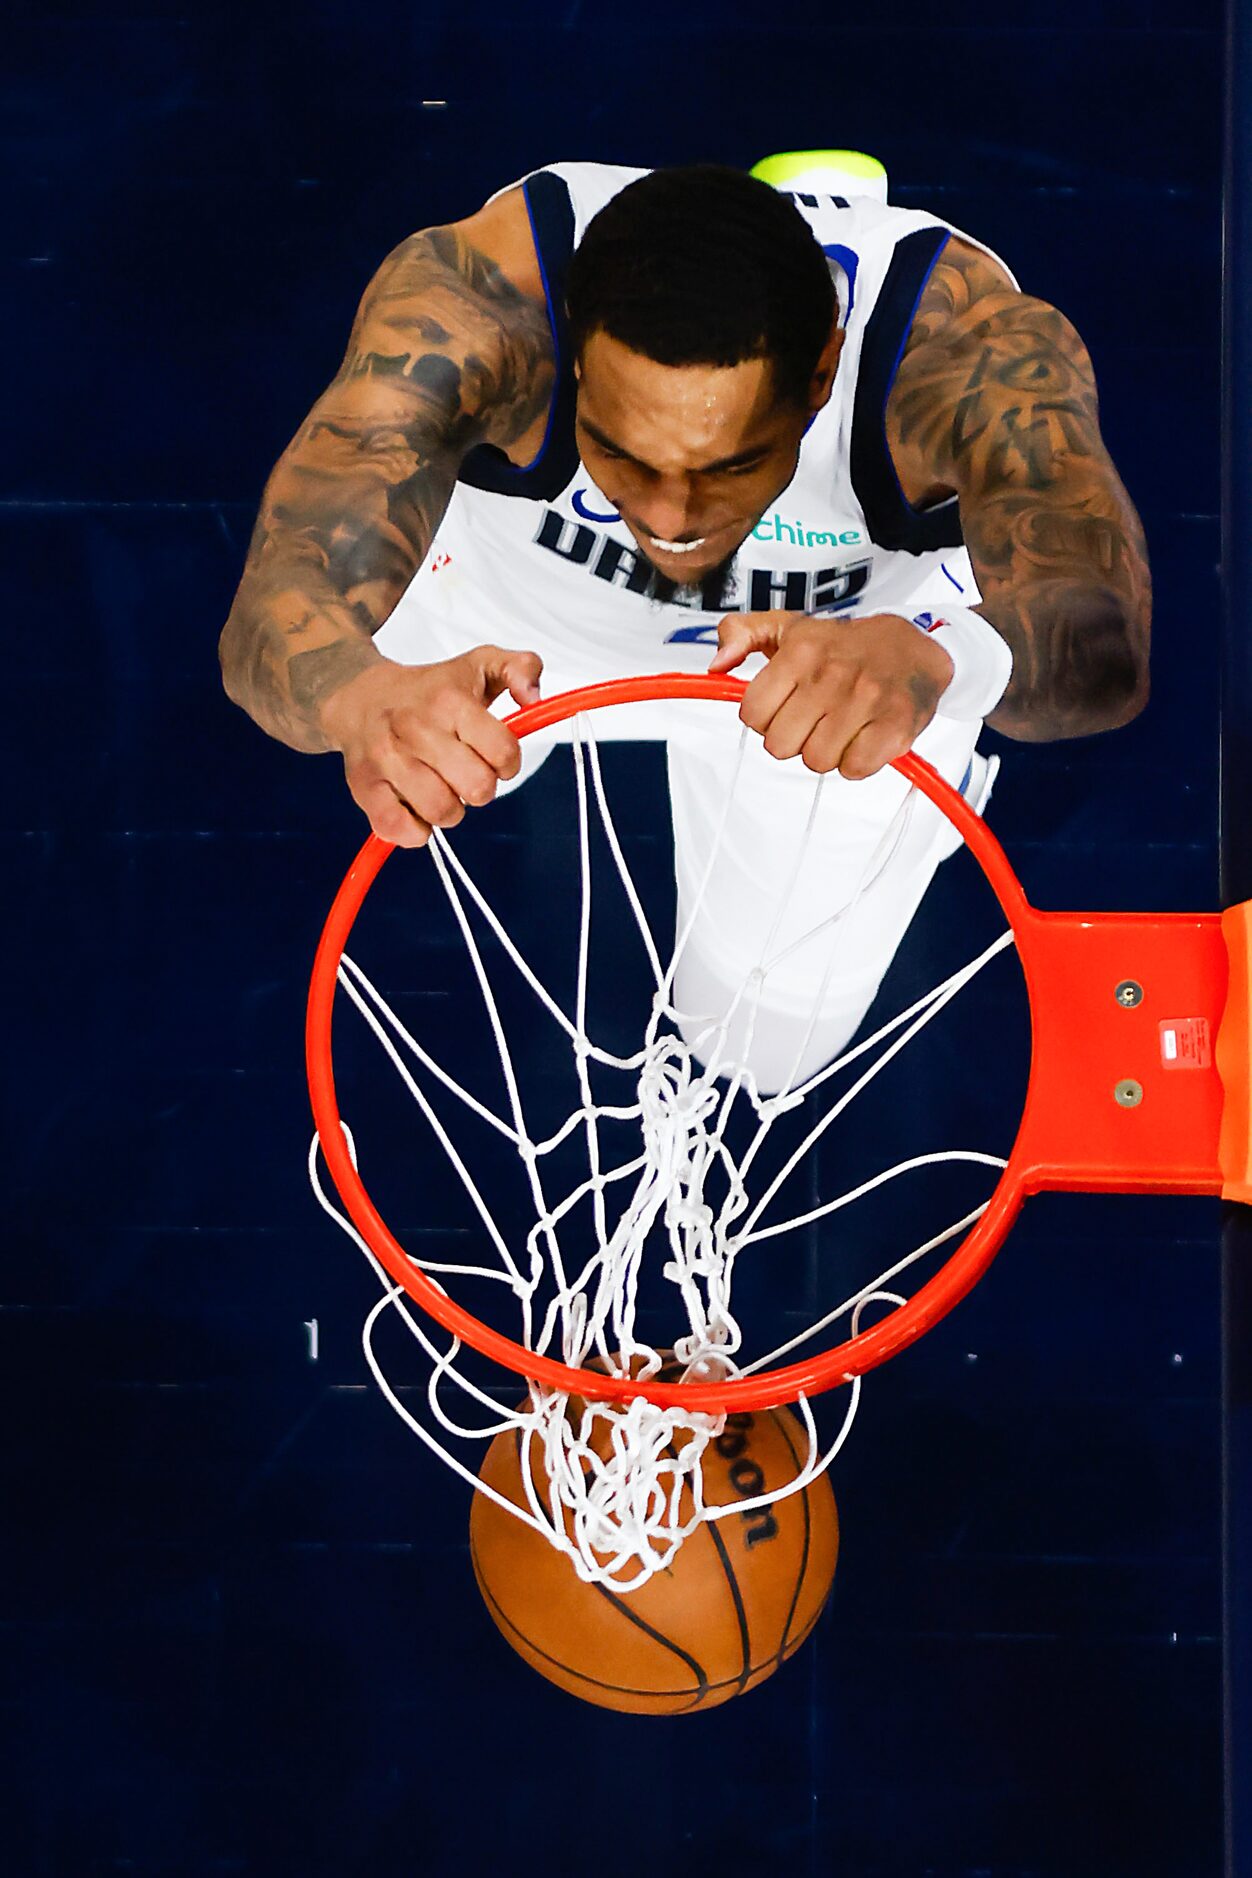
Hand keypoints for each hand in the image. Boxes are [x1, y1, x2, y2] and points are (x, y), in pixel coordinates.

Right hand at [319, 644, 542, 846]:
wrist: (361, 698)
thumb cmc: (429, 691)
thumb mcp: (479, 665)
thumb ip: (521, 668)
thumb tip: (534, 697)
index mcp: (449, 702)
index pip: (503, 751)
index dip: (508, 763)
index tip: (495, 758)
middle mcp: (416, 729)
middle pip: (477, 788)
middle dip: (481, 788)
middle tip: (467, 775)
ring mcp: (387, 760)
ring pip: (442, 811)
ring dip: (451, 810)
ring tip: (442, 790)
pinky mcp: (364, 787)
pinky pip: (399, 829)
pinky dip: (416, 831)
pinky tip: (416, 809)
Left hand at [707, 611, 954, 778]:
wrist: (915, 646)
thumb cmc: (845, 645)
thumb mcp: (789, 626)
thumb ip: (741, 633)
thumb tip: (717, 664)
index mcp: (801, 652)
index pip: (753, 715)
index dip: (765, 719)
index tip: (784, 708)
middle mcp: (832, 675)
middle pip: (781, 746)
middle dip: (794, 739)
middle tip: (814, 721)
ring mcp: (865, 701)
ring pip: (817, 761)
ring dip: (826, 752)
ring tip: (840, 727)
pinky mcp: (894, 726)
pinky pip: (855, 769)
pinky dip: (857, 762)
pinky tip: (861, 738)